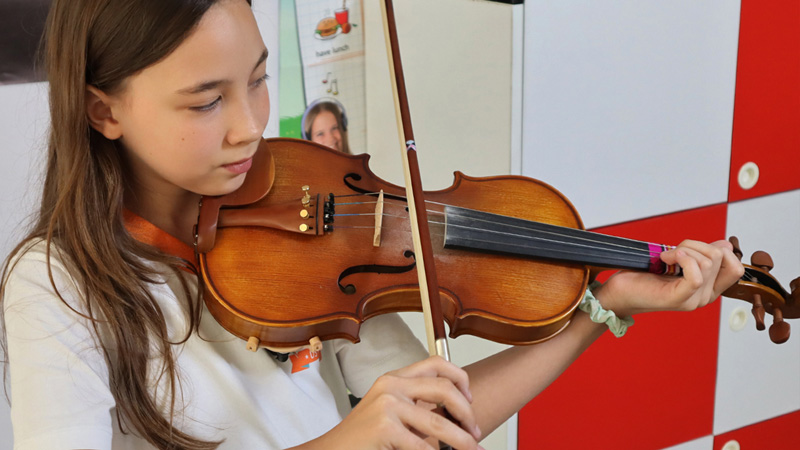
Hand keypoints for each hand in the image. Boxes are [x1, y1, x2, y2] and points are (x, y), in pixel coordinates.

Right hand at [314, 356, 482, 449]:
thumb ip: (416, 407)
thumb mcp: (390, 413)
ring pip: (440, 423)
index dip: (460, 379)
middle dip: (467, 413)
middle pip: (445, 389)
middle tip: (475, 432)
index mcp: (393, 378)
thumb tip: (456, 415)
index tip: (470, 399)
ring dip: (463, 441)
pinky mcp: (385, 428)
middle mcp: (391, 386)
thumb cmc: (362, 438)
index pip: (436, 363)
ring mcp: (387, 406)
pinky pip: (423, 446)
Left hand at [592, 239, 744, 317]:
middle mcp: (704, 297)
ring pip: (707, 262)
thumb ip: (701, 256)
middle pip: (720, 257)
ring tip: (666, 257)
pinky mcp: (677, 298)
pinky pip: (696, 275)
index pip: (736, 269)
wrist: (619, 293)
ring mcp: (692, 300)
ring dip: (684, 249)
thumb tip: (725, 245)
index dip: (719, 251)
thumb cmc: (644, 276)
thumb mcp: (678, 262)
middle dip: (696, 244)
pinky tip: (667, 259)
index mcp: (708, 289)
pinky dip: (683, 258)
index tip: (692, 249)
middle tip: (673, 252)